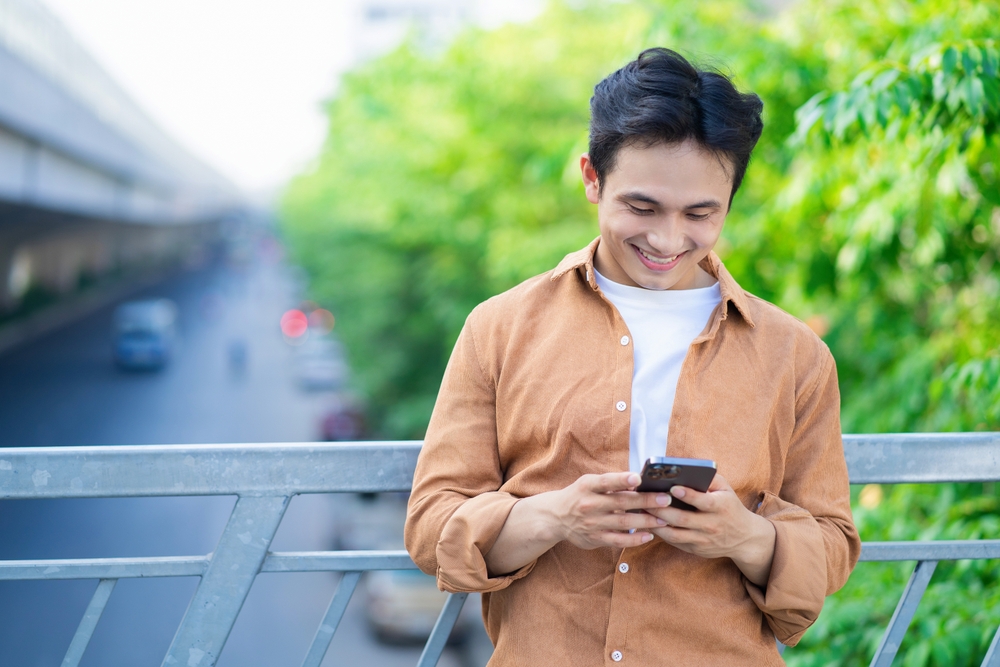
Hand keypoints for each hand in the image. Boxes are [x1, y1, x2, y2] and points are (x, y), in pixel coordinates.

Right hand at [547, 472, 671, 549]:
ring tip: (664, 519)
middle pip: (621, 502)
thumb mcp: (589, 483)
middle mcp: (589, 504)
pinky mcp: (595, 539)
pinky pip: (618, 541)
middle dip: (645, 501)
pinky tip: (649, 535)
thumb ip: (610, 483)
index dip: (622, 479)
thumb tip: (638, 481)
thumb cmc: (579, 495)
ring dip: (646, 521)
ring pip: (623, 523)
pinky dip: (635, 539)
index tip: (638, 478)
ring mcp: (592, 523)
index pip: (606, 482)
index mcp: (588, 486)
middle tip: (665, 499)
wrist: (555, 517)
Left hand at [644, 473, 775, 585]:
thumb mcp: (726, 489)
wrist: (744, 538)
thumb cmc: (730, 506)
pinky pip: (674, 542)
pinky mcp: (695, 550)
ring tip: (641, 511)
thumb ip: (708, 478)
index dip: (688, 495)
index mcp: (721, 507)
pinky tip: (648, 523)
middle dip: (662, 509)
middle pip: (683, 519)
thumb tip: (685, 469)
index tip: (672, 487)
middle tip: (644, 499)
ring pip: (675, 534)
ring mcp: (703, 540)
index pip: (703, 502)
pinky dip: (660, 533)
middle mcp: (712, 525)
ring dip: (656, 523)